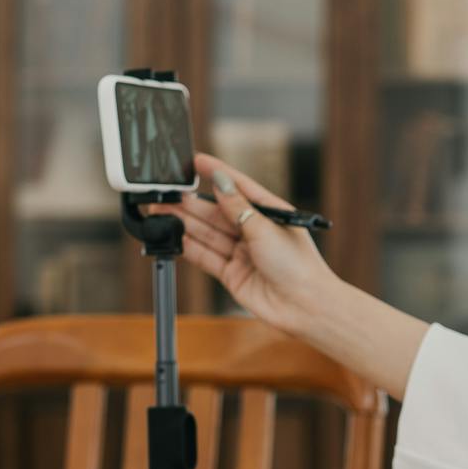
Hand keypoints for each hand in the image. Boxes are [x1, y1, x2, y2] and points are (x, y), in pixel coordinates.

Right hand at [143, 152, 338, 335]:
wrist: (305, 307)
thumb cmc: (298, 265)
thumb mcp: (265, 228)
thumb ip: (238, 206)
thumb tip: (221, 181)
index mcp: (270, 213)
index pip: (239, 187)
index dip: (217, 173)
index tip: (196, 161)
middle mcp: (256, 231)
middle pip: (218, 212)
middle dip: (192, 202)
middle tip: (168, 193)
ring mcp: (243, 253)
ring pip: (209, 233)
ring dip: (186, 222)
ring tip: (162, 210)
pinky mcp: (233, 274)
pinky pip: (206, 256)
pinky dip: (190, 247)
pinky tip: (174, 236)